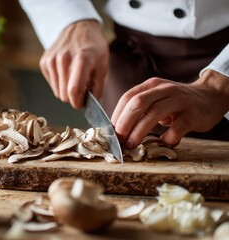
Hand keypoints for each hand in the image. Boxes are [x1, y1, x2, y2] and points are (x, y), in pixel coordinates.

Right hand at [39, 20, 107, 108]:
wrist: (77, 28)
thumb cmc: (93, 47)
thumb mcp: (103, 64)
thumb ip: (97, 87)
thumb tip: (90, 104)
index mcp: (81, 58)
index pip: (73, 90)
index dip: (78, 102)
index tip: (83, 103)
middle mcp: (63, 59)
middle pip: (64, 95)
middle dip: (74, 97)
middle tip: (82, 89)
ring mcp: (52, 60)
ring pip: (57, 92)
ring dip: (66, 91)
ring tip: (75, 79)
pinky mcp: (44, 62)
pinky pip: (52, 85)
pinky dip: (60, 84)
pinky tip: (66, 73)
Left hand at [111, 70, 228, 148]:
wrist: (210, 96)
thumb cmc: (176, 102)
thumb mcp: (156, 98)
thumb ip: (140, 109)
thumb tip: (117, 129)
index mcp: (151, 85)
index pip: (127, 97)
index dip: (116, 115)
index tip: (111, 132)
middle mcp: (164, 89)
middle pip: (138, 103)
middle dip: (124, 123)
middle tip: (119, 140)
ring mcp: (179, 100)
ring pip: (154, 113)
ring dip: (139, 132)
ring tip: (131, 145)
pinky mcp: (193, 114)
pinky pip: (177, 128)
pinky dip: (167, 138)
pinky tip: (162, 143)